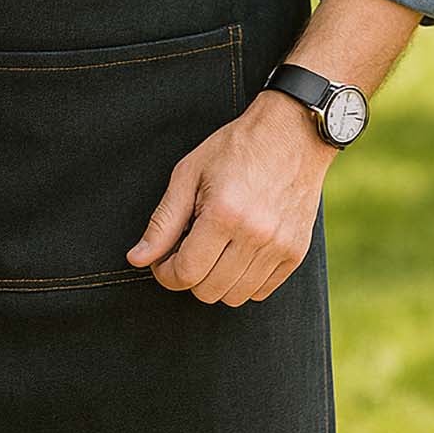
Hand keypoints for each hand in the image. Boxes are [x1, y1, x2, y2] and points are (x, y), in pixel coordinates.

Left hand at [124, 91, 335, 304]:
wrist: (289, 135)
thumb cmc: (233, 150)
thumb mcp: (188, 174)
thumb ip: (163, 221)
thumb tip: (137, 259)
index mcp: (224, 214)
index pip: (186, 273)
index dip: (165, 273)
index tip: (162, 261)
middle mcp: (255, 235)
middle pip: (209, 291)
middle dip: (189, 276)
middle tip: (187, 248)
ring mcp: (279, 247)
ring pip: (235, 297)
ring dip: (216, 280)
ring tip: (213, 248)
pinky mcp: (296, 253)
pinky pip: (261, 292)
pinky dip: (243, 281)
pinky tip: (236, 252)